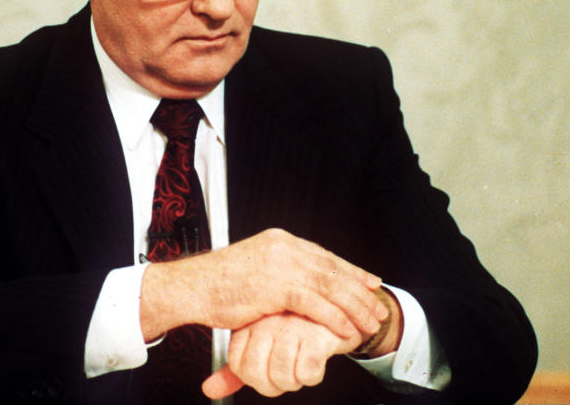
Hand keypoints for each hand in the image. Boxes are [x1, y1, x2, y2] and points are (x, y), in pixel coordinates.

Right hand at [140, 228, 386, 341]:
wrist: (191, 287)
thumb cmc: (217, 284)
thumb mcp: (255, 269)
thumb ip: (280, 271)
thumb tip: (299, 284)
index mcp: (280, 240)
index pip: (325, 255)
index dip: (351, 270)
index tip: (370, 282)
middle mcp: (284, 247)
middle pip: (333, 269)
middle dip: (360, 289)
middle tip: (378, 305)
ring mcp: (281, 264)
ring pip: (330, 286)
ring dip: (354, 306)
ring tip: (370, 322)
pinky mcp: (276, 285)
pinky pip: (315, 303)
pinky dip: (335, 318)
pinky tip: (347, 330)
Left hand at [201, 313, 361, 398]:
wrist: (342, 309)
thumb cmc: (299, 327)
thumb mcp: (262, 345)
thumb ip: (236, 370)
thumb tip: (210, 390)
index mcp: (251, 322)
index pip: (237, 365)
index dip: (254, 378)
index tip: (269, 369)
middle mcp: (268, 322)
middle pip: (256, 376)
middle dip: (274, 384)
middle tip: (288, 370)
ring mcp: (291, 326)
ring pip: (281, 377)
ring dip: (295, 381)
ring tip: (301, 363)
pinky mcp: (316, 334)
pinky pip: (305, 374)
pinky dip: (312, 375)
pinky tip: (316, 358)